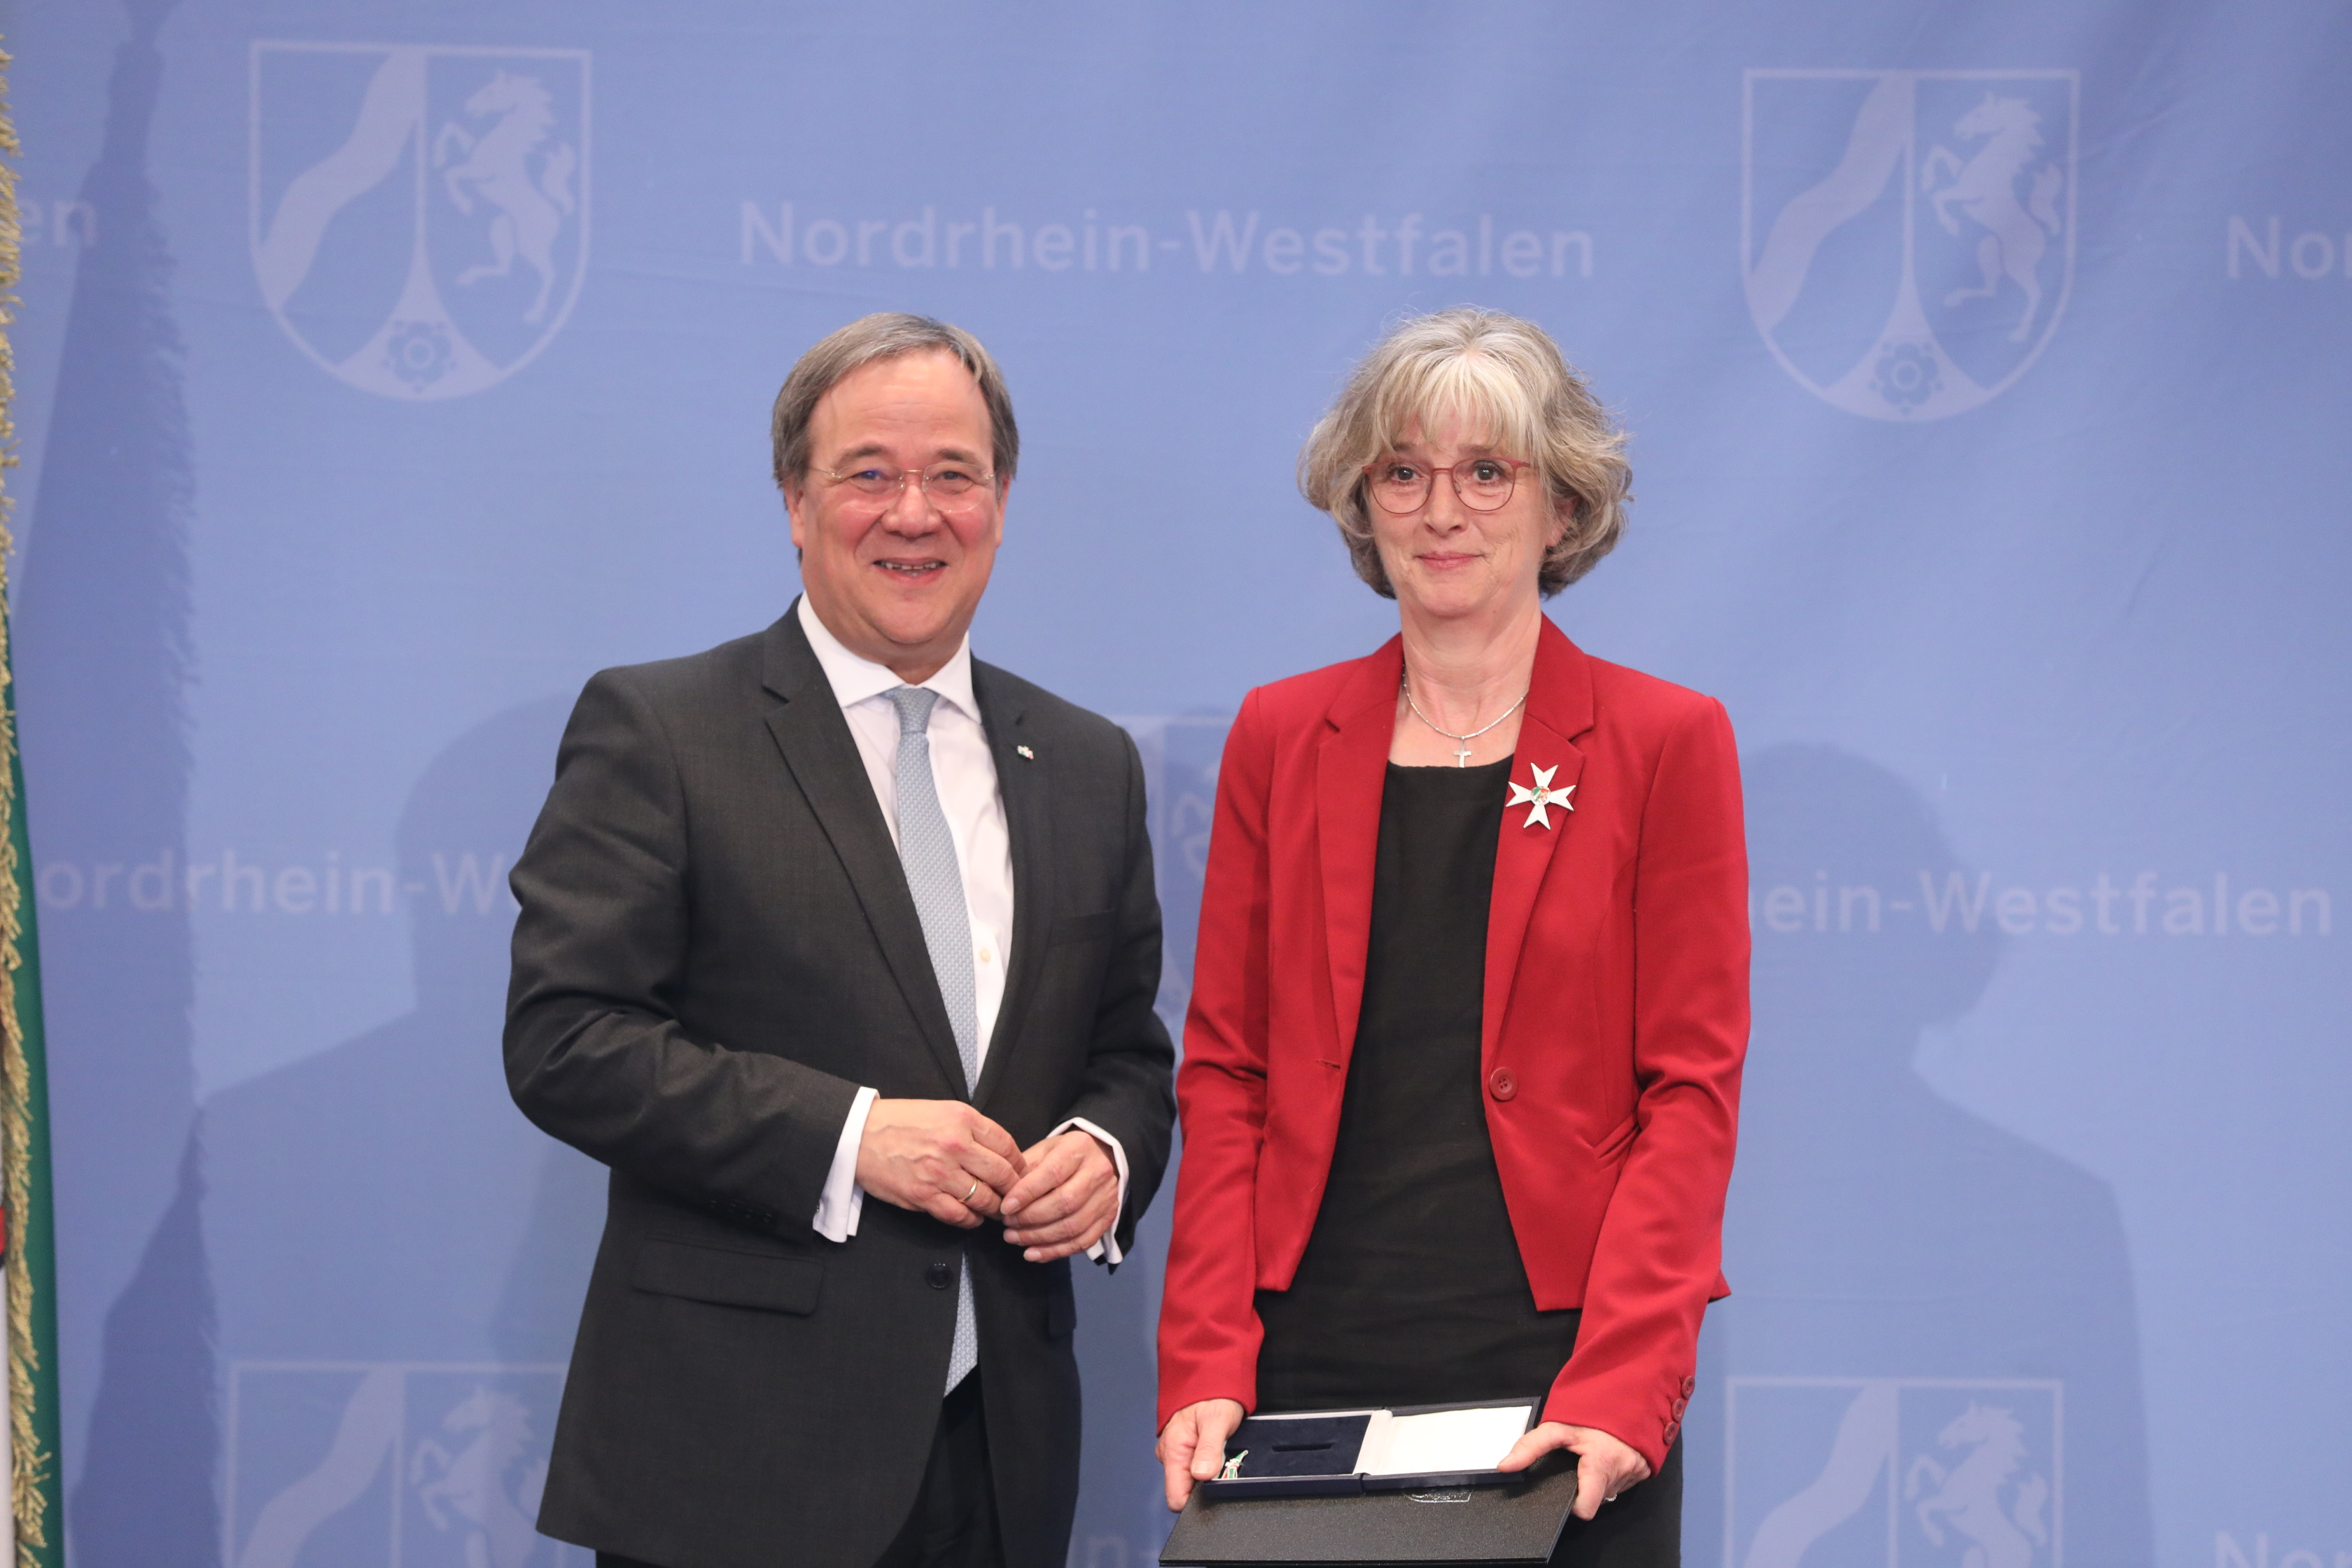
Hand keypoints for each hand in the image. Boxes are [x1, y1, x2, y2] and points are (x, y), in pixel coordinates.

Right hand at [855, 1099, 1025, 1228]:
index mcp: (962, 1119)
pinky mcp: (923, 1195)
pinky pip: (959, 1215)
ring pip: (984, 1199)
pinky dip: (971, 1220)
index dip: (1019, 1164)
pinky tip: (972, 1217)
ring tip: (996, 1210)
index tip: (1020, 1172)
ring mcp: (939, 1172)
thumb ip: (972, 1129)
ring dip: (994, 1208)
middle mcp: (955, 1145)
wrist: (859, 1135)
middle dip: (1013, 1190)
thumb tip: (1000, 1153)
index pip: (1007, 1146)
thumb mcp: (942, 1110)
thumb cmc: (900, 1122)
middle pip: (1002, 1175)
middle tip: (1015, 1197)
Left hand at [999, 1130, 1119, 1260]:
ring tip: (1015, 1239)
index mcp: (1079, 1148)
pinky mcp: (1109, 1217)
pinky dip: (1056, 1251)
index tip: (1005, 1208)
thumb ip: (1024, 1170)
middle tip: (1008, 1225)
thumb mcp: (1042, 1151)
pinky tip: (1033, 1253)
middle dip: (1031, 1218)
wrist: (1099, 1157)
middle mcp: (1098, 1172)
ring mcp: (1107, 1197)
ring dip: (1040, 1238)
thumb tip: (1003, 1196)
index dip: (1027, 1193)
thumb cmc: (1062, 1155)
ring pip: (1073, 1226)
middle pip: (1065, 1203)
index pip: (1053, 1173)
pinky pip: (1083, 1241)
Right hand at [1156, 1398, 1245, 1510]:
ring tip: (1221, 1450)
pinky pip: (1193, 1466)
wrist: (1211, 1374)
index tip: (1214, 1487)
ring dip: (1207, 1472)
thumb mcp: (1217, 1420)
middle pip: (1184, 1489)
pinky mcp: (1184, 1448)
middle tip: (1222, 1462)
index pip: (1176, 1497)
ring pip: (1190, 1478)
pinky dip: (1207, 1462)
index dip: (1196, 1500)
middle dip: (1205, 1484)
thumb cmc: (1213, 1393)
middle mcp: (1169, 1453)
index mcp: (1173, 1450)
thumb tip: (1202, 1476)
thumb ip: (1209, 1450)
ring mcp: (1175, 1451)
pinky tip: (1217, 1448)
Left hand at [1498, 1421, 1649, 1520]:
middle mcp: (1621, 1474)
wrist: (1629, 1396)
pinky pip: (1622, 1482)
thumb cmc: (1592, 1413)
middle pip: (1596, 1497)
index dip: (1574, 1504)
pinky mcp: (1645, 1470)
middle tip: (1577, 1466)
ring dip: (1599, 1480)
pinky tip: (1606, 1457)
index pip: (1587, 1508)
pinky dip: (1612, 1474)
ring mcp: (1636, 1474)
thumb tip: (1505, 1467)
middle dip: (1584, 1486)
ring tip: (1592, 1458)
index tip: (1566, 1492)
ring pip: (1609, 1490)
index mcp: (1601, 1466)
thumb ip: (1531, 1446)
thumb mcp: (1557, 1427)